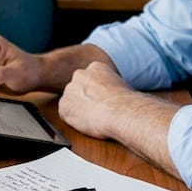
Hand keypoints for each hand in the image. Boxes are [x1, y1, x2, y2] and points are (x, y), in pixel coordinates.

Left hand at [59, 62, 180, 178]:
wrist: (120, 113)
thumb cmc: (127, 103)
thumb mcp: (123, 86)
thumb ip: (111, 86)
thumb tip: (114, 95)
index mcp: (95, 67)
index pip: (90, 79)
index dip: (95, 92)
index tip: (102, 100)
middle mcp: (79, 75)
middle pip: (78, 88)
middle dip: (85, 99)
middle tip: (97, 110)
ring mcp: (70, 90)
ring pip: (71, 101)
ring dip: (79, 109)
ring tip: (95, 118)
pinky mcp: (64, 107)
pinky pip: (66, 114)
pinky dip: (74, 120)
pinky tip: (88, 123)